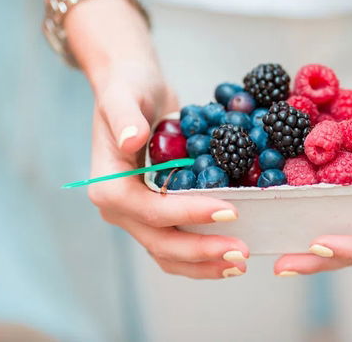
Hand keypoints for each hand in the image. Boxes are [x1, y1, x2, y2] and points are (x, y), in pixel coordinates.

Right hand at [68, 0, 248, 278]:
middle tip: (243, 252)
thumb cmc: (128, 88)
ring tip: (240, 263)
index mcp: (108, 185)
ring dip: (204, 263)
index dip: (189, 215)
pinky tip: (228, 257)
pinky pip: (176, 243)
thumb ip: (124, 116)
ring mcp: (136, 215)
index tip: (229, 210)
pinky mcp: (154, 214)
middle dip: (202, 251)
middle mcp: (119, 207)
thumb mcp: (124, 94)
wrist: (132, 89)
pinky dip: (201, 255)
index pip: (150, 210)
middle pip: (160, 242)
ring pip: (168, 253)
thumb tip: (132, 140)